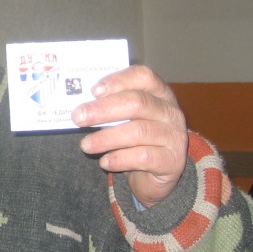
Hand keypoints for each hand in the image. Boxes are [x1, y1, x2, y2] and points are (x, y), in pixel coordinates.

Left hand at [72, 65, 187, 207]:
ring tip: (85, 145)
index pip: (143, 76)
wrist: (155, 175)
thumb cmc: (134, 140)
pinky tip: (105, 161)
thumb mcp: (125, 119)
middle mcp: (170, 111)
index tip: (94, 91)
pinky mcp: (172, 161)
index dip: (118, 80)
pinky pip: (143, 157)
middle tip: (78, 118)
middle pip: (137, 102)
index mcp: (159, 93)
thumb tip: (80, 107)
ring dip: (106, 138)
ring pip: (138, 131)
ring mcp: (174, 136)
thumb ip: (109, 108)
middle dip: (103, 109)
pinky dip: (119, 159)